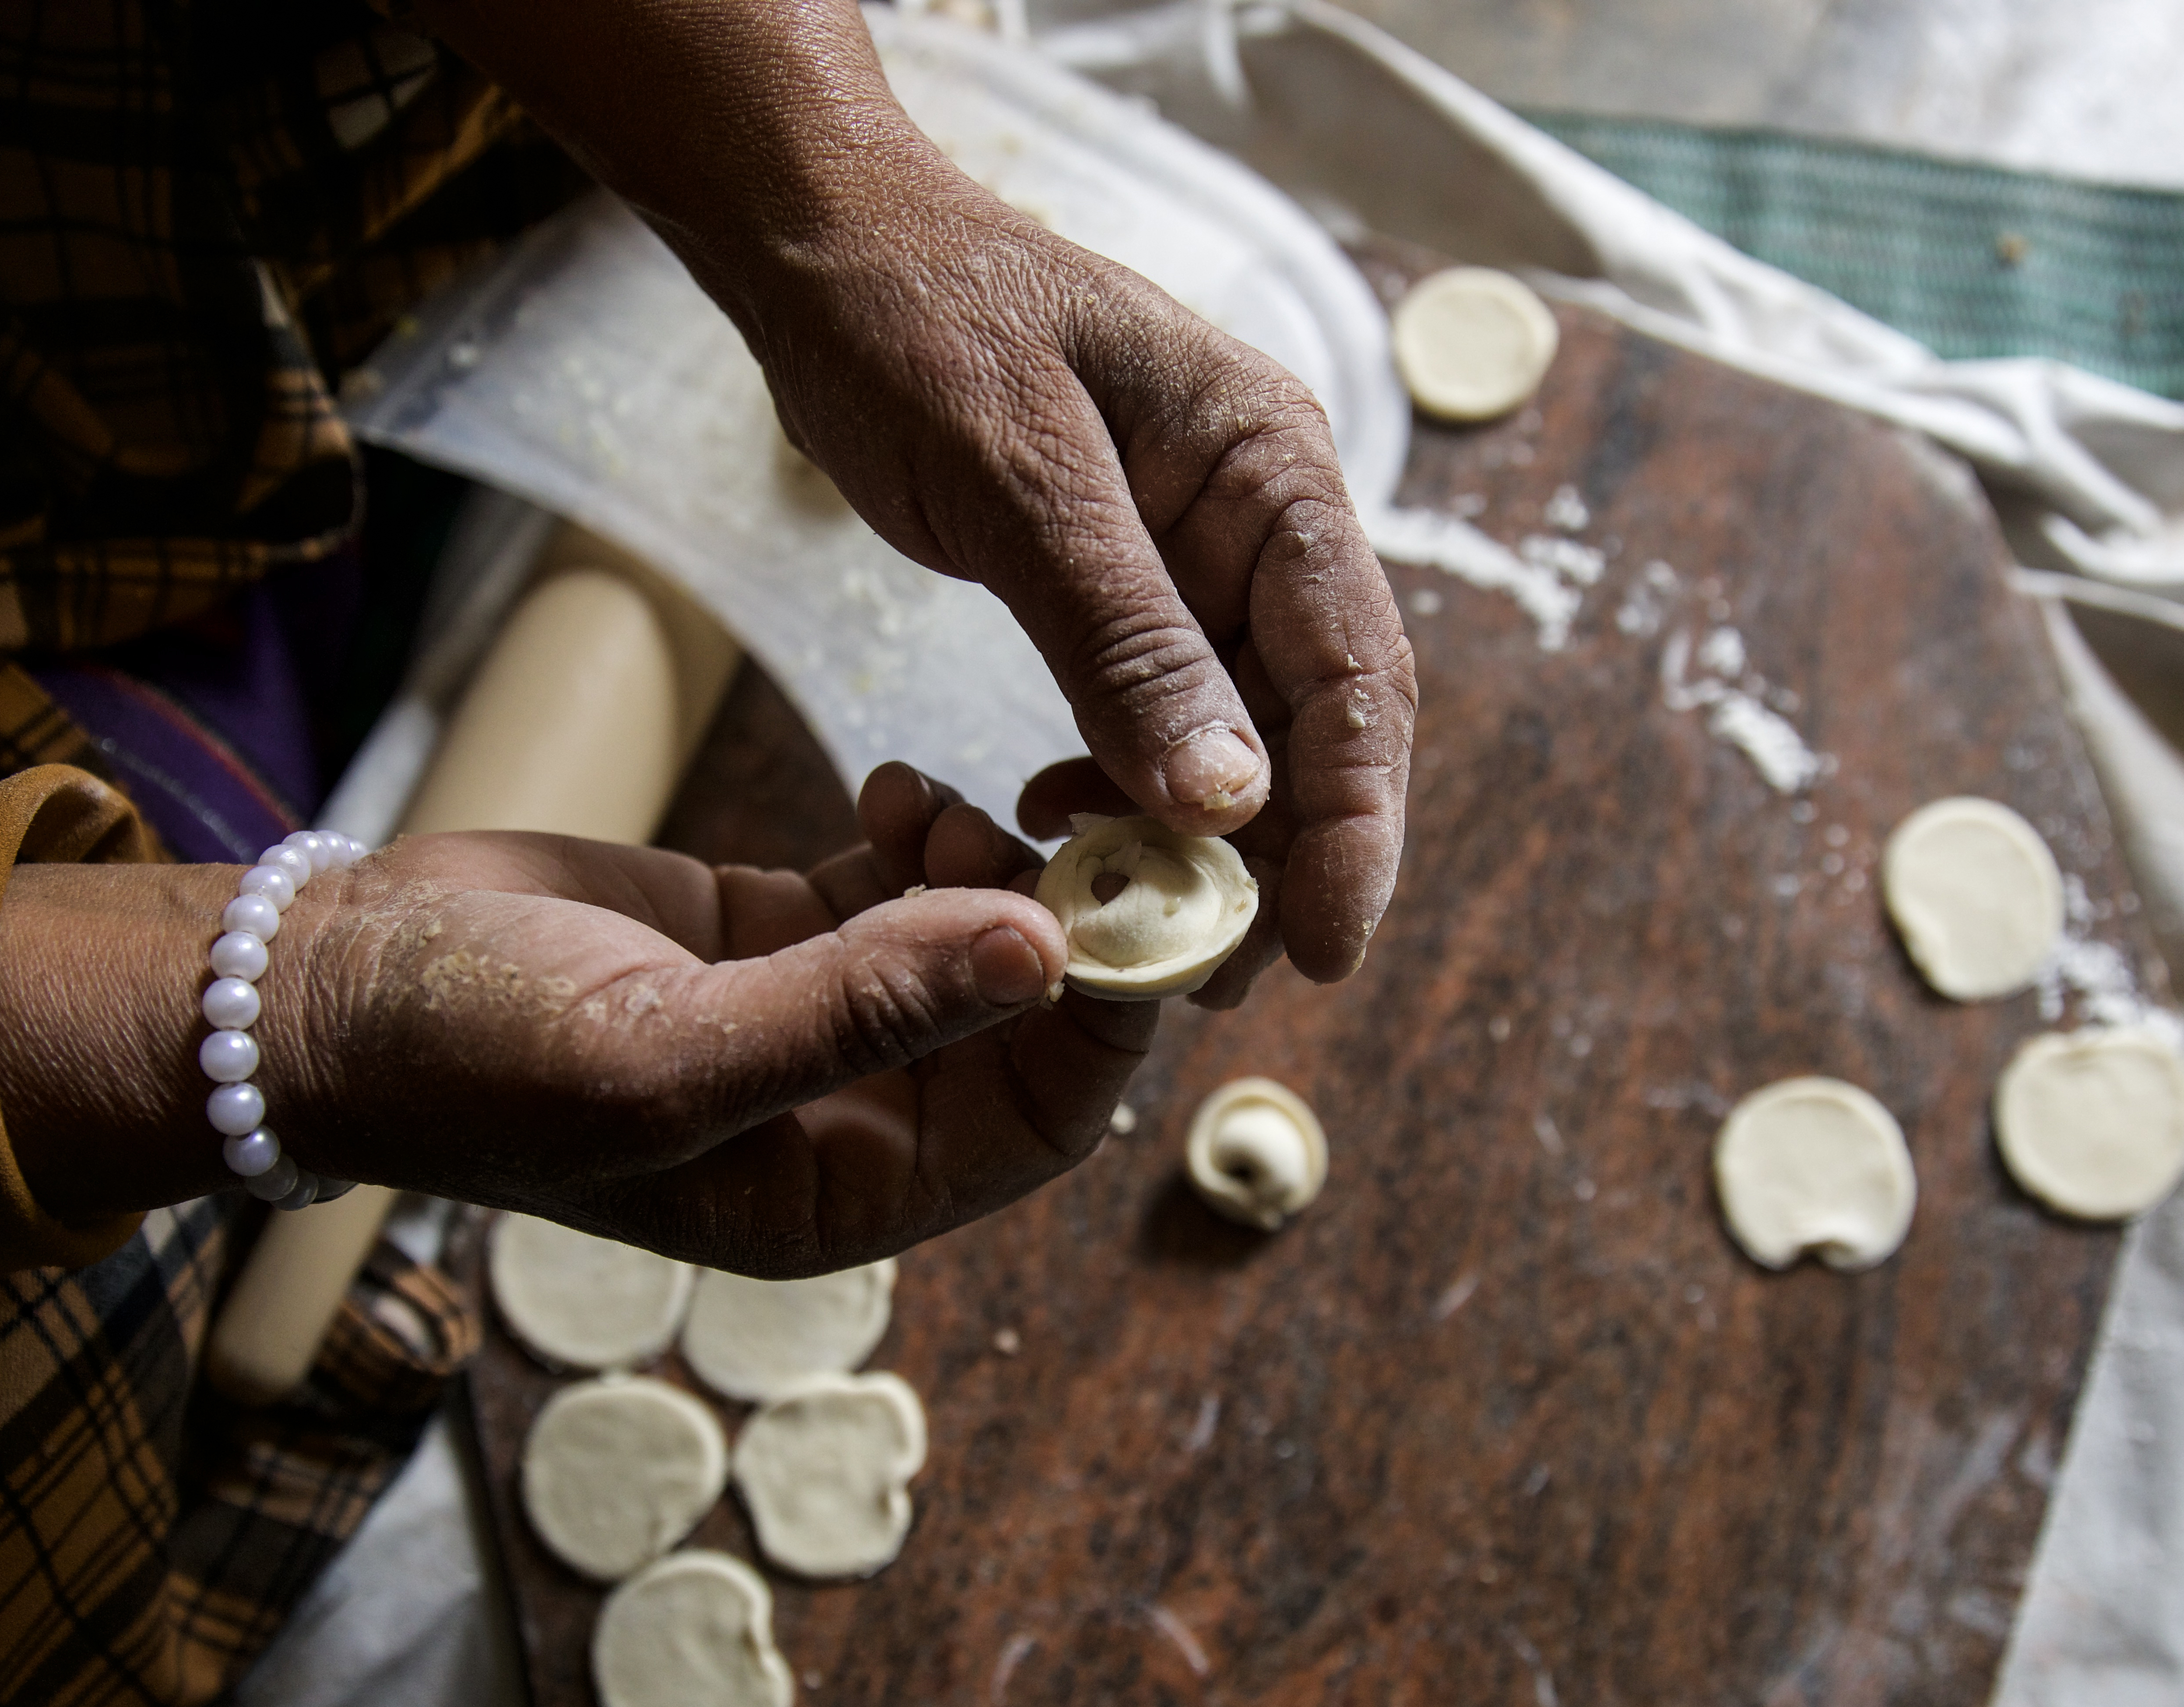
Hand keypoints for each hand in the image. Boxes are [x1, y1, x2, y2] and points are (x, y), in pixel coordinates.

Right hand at [0, 768, 1152, 1272]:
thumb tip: (1046, 952)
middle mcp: (851, 1117)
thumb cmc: (474, 1053)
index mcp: (841, 1189)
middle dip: (1066, 927)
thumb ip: (860, 1008)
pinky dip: (925, 829)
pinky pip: (906, 886)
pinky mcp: (781, 934)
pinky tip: (895, 781)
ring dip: (992, 866)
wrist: (333, 984)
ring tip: (940, 801)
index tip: (1133, 900)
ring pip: (977, 942)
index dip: (1108, 1017)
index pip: (1043, 1118)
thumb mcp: (666, 1051)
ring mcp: (820, 1019)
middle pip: (1031, 1029)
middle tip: (1073, 819)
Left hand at [411, 0, 1417, 989]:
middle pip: (1321, 721)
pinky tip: (1062, 824)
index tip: (1323, 946)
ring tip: (1141, 933)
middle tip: (1218, 977)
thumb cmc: (916, 325)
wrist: (826, 252)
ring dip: (1207, 842)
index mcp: (1272, 466)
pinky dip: (1130, 790)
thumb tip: (1230, 801)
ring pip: (1247, 735)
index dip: (1353, 822)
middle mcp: (1262, 517)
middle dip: (1285, 859)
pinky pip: (1165, 717)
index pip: (1356, 673)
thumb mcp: (1020, 482)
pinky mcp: (1132, 589)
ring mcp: (1202, 556)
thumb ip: (1127, 640)